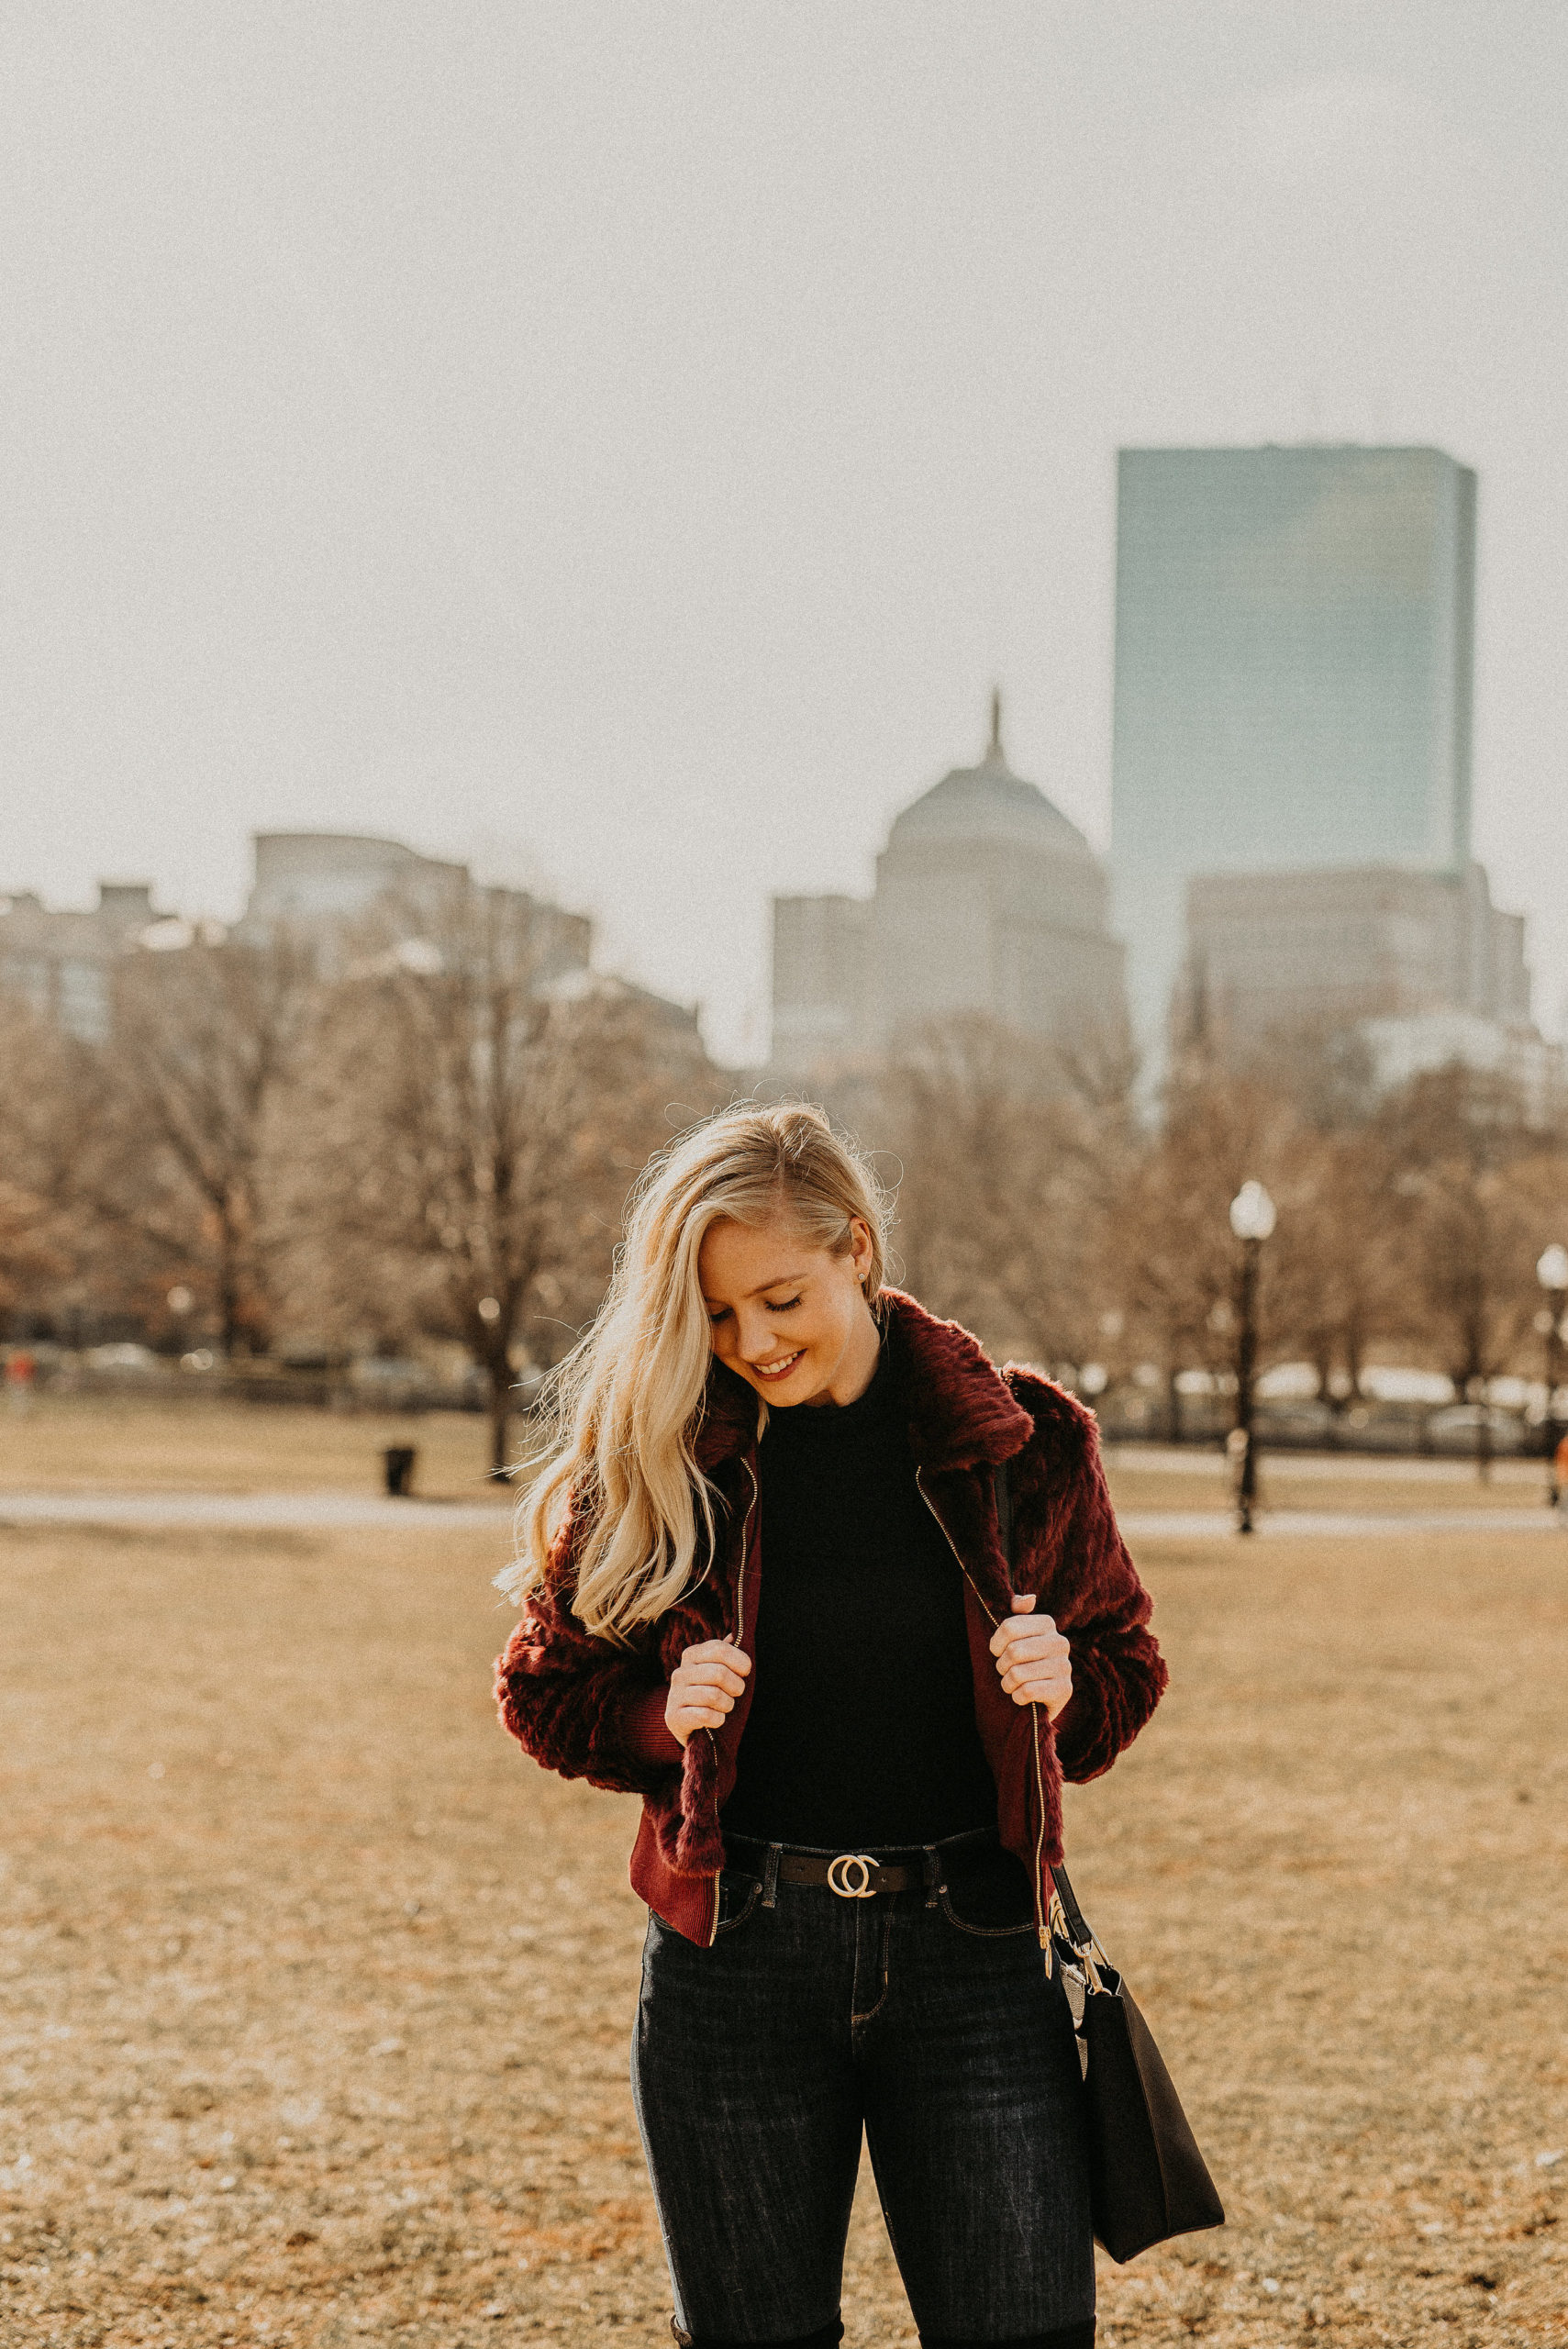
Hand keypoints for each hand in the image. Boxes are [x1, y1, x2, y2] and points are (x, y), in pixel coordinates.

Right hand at [665, 1638, 751, 1747]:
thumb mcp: (718, 1670)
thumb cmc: (710, 1693)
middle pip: (719, 1673)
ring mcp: (674, 1695)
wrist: (690, 1726)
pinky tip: (715, 1720)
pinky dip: (717, 1720)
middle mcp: (680, 1672)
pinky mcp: (673, 1717)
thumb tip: (734, 1634)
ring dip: (727, 1705)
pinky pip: (705, 1715)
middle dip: (736, 1687)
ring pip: (713, 1696)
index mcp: (691, 1655)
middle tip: (735, 1694)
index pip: (720, 1649)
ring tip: (724, 1707)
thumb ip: (725, 1653)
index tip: (744, 1672)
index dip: (740, 1662)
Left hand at [989, 1595, 1071, 1720]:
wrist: (1041, 1697)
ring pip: (1018, 1674)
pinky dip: (1017, 1697)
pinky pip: (1027, 1691)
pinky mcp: (1064, 1690)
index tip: (998, 1652)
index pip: (1008, 1628)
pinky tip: (1022, 1696)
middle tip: (1006, 1671)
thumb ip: (1016, 1610)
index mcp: (1047, 1623)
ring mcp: (1065, 1666)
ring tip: (1013, 1684)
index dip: (996, 1644)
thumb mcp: (1016, 1633)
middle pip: (1013, 1651)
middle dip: (1002, 1666)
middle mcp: (1060, 1642)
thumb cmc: (1023, 1660)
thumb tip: (1030, 1599)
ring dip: (1008, 1684)